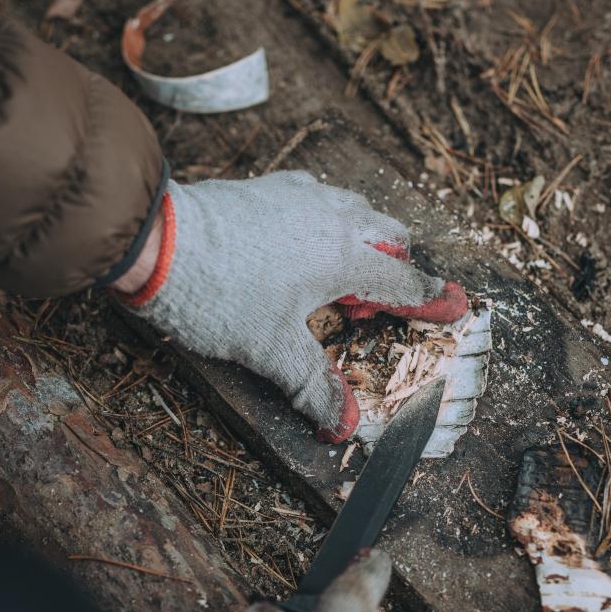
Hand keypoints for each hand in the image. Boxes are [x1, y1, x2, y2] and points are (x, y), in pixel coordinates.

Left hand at [116, 173, 466, 441]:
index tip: (455, 308)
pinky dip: (323, 224)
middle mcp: (332, 216)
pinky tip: (296, 247)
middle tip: (367, 312)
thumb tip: (343, 423)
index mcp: (346, 255)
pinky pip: (315, 199)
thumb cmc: (216, 292)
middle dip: (393, 272)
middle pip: (389, 238)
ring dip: (360, 244)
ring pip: (354, 212)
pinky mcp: (268, 187)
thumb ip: (313, 386)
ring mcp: (300, 195)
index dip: (431, 302)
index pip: (405, 283)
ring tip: (333, 283)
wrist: (155, 240)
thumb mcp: (270, 350)